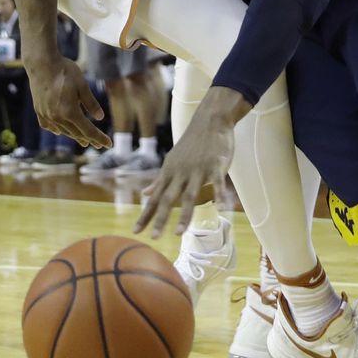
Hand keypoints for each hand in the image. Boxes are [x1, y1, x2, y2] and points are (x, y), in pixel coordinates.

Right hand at [26, 56, 109, 147]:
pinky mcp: (38, 110)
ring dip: (74, 136)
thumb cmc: (65, 71)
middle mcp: (57, 117)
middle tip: (99, 144)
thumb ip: (91, 103)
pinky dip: (57, 130)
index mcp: (70, 112)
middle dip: (89, 139)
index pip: (88, 131)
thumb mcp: (83, 85)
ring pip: (63, 131)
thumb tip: (100, 118)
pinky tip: (60, 131)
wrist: (41, 63)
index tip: (109, 144)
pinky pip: (49, 126)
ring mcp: (46, 115)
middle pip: (76, 133)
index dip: (99, 138)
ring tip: (83, 140)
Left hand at [134, 89, 236, 237]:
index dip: (145, 214)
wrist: (210, 120)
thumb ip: (160, 180)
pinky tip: (222, 208)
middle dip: (160, 218)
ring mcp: (198, 169)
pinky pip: (217, 182)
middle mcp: (181, 172)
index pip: (155, 198)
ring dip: (185, 214)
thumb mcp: (172, 161)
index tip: (135, 231)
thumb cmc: (191, 143)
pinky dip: (219, 194)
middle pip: (168, 198)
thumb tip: (145, 194)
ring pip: (190, 195)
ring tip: (179, 233)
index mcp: (170, 172)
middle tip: (153, 238)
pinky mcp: (216, 165)